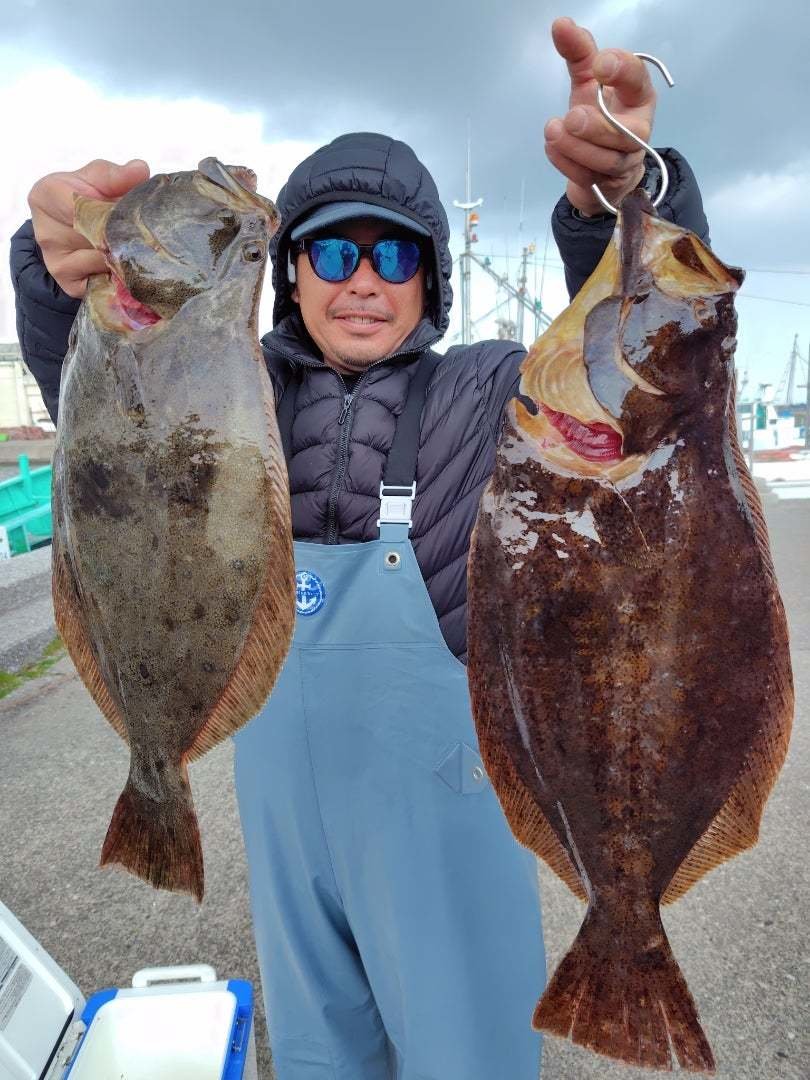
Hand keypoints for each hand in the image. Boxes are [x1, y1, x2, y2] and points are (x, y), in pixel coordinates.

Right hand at [27, 159, 149, 297]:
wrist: (72, 229)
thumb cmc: (86, 197)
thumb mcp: (97, 177)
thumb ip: (115, 174)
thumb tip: (140, 171)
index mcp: (45, 197)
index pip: (81, 207)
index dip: (112, 211)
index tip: (132, 210)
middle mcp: (47, 234)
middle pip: (96, 238)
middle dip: (124, 234)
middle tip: (147, 231)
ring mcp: (57, 264)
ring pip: (104, 262)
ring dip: (127, 256)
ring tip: (141, 247)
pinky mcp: (71, 287)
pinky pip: (105, 283)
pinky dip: (122, 277)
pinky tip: (131, 267)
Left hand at [544, 17, 656, 215]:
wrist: (599, 166)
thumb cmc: (598, 115)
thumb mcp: (587, 81)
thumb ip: (578, 53)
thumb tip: (560, 24)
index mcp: (638, 96)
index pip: (638, 80)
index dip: (622, 71)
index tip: (600, 63)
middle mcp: (638, 130)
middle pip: (628, 133)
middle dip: (598, 126)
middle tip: (572, 116)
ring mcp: (624, 161)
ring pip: (608, 160)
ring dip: (578, 148)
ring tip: (552, 131)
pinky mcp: (607, 186)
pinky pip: (590, 178)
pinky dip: (567, 163)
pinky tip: (550, 147)